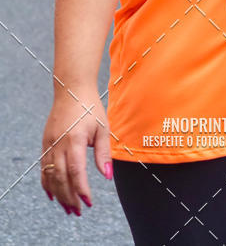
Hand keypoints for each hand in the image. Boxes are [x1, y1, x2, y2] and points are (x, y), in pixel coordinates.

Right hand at [41, 88, 112, 214]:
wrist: (71, 89)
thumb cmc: (90, 106)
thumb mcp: (103, 127)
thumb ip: (103, 153)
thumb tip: (107, 175)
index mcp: (75, 139)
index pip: (76, 170)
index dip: (81, 189)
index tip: (89, 202)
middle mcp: (59, 143)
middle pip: (60, 177)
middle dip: (69, 197)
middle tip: (78, 211)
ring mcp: (50, 144)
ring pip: (50, 175)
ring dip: (58, 194)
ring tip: (68, 207)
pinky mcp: (45, 143)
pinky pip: (43, 168)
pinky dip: (47, 183)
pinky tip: (53, 194)